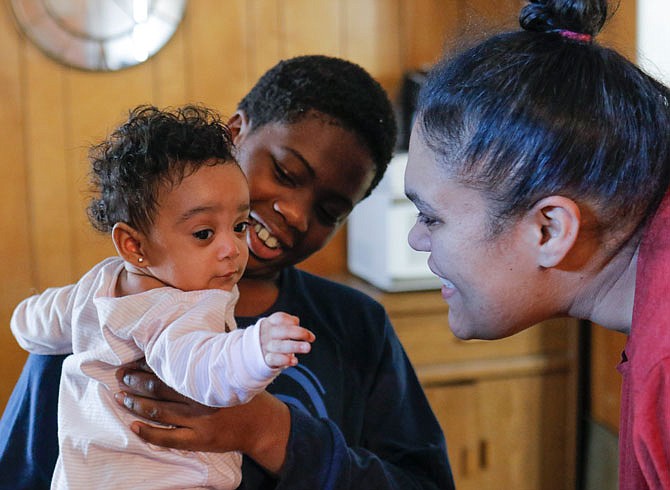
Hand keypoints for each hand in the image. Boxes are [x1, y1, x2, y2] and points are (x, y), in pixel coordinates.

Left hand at [114, 362, 290, 473]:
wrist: (261, 425)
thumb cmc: (244, 392)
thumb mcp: (233, 367)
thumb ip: (216, 350)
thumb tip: (196, 325)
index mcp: (207, 378)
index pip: (171, 368)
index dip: (149, 364)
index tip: (134, 360)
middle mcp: (200, 399)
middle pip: (160, 389)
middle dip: (136, 382)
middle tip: (120, 376)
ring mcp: (198, 421)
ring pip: (159, 412)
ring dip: (136, 404)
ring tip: (120, 396)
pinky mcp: (198, 440)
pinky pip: (167, 438)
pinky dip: (148, 433)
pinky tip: (133, 426)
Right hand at [260, 312, 314, 367]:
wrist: (259, 352)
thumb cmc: (276, 336)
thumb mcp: (280, 326)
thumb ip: (289, 323)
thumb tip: (296, 321)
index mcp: (271, 323)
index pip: (280, 318)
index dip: (291, 321)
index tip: (299, 324)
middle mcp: (268, 334)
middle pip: (283, 331)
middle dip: (299, 333)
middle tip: (312, 338)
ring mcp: (267, 347)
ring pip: (279, 346)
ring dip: (295, 346)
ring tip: (307, 348)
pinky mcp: (267, 359)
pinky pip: (274, 359)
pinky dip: (285, 360)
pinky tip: (295, 361)